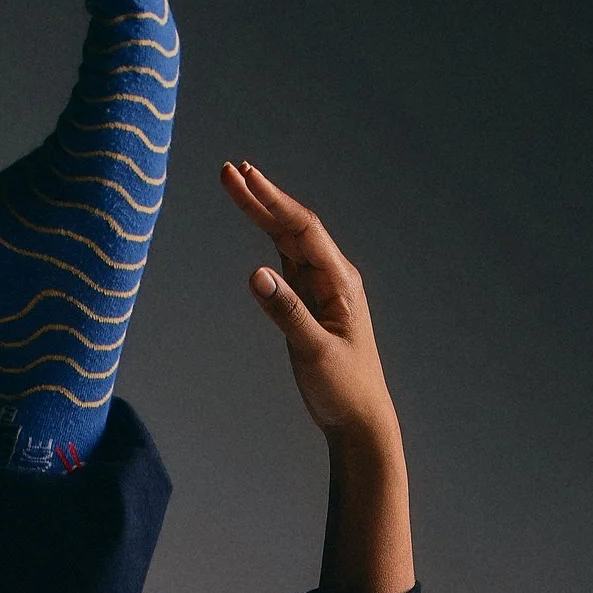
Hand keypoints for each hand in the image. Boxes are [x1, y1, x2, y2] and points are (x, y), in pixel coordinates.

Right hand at [222, 160, 413, 592]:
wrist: (361, 423)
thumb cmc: (344, 391)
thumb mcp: (313, 352)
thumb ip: (286, 313)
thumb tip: (255, 274)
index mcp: (339, 282)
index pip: (302, 230)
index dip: (272, 201)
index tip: (243, 177)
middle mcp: (332, 278)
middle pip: (293, 227)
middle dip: (262, 197)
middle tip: (231, 169)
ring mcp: (321, 290)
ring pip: (289, 242)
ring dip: (264, 213)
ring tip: (238, 185)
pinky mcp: (311, 306)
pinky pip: (288, 263)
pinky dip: (270, 240)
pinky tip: (258, 224)